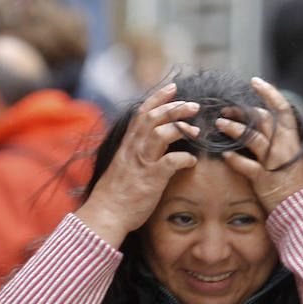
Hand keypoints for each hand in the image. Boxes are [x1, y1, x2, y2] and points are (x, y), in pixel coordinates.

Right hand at [76, 82, 199, 246]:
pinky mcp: (151, 179)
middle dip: (175, 107)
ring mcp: (142, 163)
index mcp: (127, 145)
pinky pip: (171, 161)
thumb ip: (134, 154)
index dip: (158, 98)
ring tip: (197, 130)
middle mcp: (133, 149)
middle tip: (194, 106)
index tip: (172, 88)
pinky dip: (185, 158)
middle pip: (153, 117)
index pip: (142, 113)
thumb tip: (148, 149)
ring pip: (160, 133)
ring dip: (181, 127)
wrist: (105, 215)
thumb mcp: (122, 167)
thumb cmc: (115, 195)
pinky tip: (192, 161)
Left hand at [216, 76, 302, 211]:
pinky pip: (244, 165)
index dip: (269, 93)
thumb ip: (288, 145)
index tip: (255, 81)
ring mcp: (273, 162)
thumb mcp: (300, 159)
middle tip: (226, 110)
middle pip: (261, 120)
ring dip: (233, 128)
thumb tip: (274, 132)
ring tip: (220, 124)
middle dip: (241, 112)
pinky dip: (233, 159)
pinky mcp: (264, 179)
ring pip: (250, 137)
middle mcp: (284, 146)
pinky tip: (224, 155)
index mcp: (294, 139)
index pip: (282, 109)